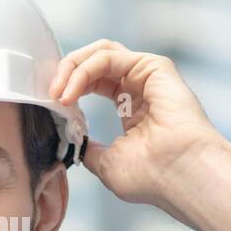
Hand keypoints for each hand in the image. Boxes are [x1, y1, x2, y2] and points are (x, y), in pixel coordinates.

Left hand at [47, 39, 226, 207]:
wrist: (182, 177)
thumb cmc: (154, 178)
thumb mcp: (107, 165)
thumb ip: (89, 148)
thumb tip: (71, 141)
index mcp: (132, 107)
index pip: (94, 82)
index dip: (68, 87)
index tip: (49, 105)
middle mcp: (140, 88)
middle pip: (94, 62)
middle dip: (65, 74)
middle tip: (48, 94)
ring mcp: (148, 75)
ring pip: (99, 52)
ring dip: (71, 69)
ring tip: (57, 92)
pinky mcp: (154, 67)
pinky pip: (108, 57)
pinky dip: (83, 71)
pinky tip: (71, 93)